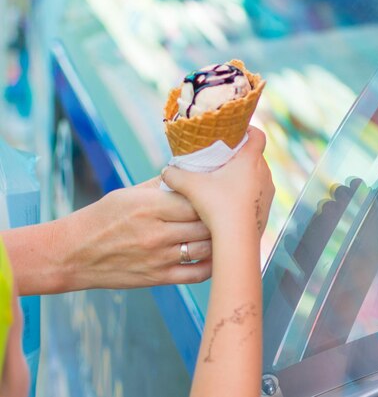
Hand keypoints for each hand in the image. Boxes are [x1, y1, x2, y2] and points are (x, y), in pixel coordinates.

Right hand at [56, 178, 213, 290]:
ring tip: (228, 232)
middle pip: (206, 224)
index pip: (197, 199)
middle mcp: (157, 233)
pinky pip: (197, 274)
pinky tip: (218, 256)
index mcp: (151, 207)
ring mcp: (160, 258)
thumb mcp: (128, 194)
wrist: (74, 254)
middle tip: (231, 214)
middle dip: (221, 218)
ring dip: (221, 240)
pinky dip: (212, 265)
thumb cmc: (101, 218)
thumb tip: (188, 173)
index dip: (212, 197)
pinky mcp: (159, 278)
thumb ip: (160, 185)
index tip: (221, 194)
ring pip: (206, 248)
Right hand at [162, 126, 274, 238]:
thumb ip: (176, 175)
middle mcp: (264, 174)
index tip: (235, 132)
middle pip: (255, 157)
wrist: (237, 240)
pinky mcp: (266, 210)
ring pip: (257, 178)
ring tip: (223, 183)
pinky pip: (257, 196)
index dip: (248, 131)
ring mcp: (267, 193)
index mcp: (250, 160)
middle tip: (221, 160)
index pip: (257, 135)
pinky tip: (229, 204)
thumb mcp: (191, 186)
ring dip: (243, 178)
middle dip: (239, 157)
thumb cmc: (218, 207)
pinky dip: (245, 196)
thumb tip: (166, 171)